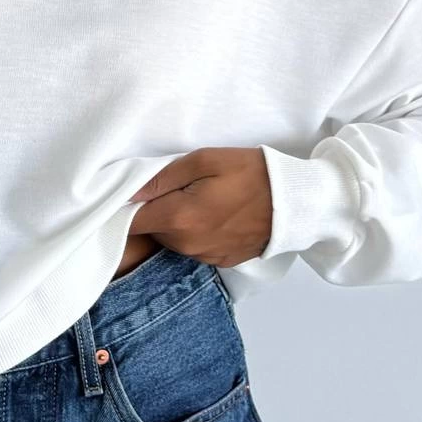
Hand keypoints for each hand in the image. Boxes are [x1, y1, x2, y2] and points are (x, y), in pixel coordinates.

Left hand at [125, 147, 271, 268]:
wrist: (294, 202)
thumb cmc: (251, 173)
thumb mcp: (205, 160)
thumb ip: (164, 177)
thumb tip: (131, 192)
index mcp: (180, 218)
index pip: (131, 221)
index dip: (126, 206)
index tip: (132, 192)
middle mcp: (187, 244)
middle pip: (151, 230)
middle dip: (156, 210)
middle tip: (177, 187)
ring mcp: (204, 256)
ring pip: (172, 240)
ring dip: (176, 222)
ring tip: (199, 199)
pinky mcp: (219, 261)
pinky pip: (193, 247)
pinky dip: (195, 233)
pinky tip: (214, 215)